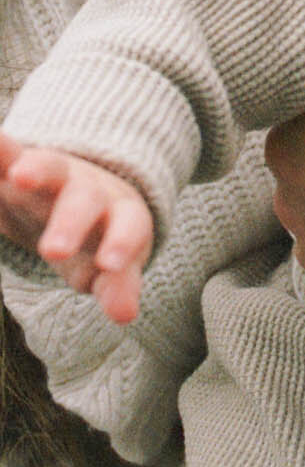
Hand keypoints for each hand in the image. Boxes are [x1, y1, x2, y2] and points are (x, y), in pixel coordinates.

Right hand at [0, 134, 150, 323]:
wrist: (76, 193)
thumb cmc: (97, 239)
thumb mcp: (108, 265)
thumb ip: (117, 286)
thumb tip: (124, 315)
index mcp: (120, 214)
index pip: (129, 226)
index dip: (122, 243)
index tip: (109, 265)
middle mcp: (89, 189)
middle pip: (85, 200)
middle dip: (72, 222)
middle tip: (55, 251)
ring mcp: (54, 173)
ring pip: (49, 167)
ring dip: (36, 170)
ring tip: (18, 176)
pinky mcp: (20, 162)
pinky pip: (9, 155)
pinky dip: (1, 150)